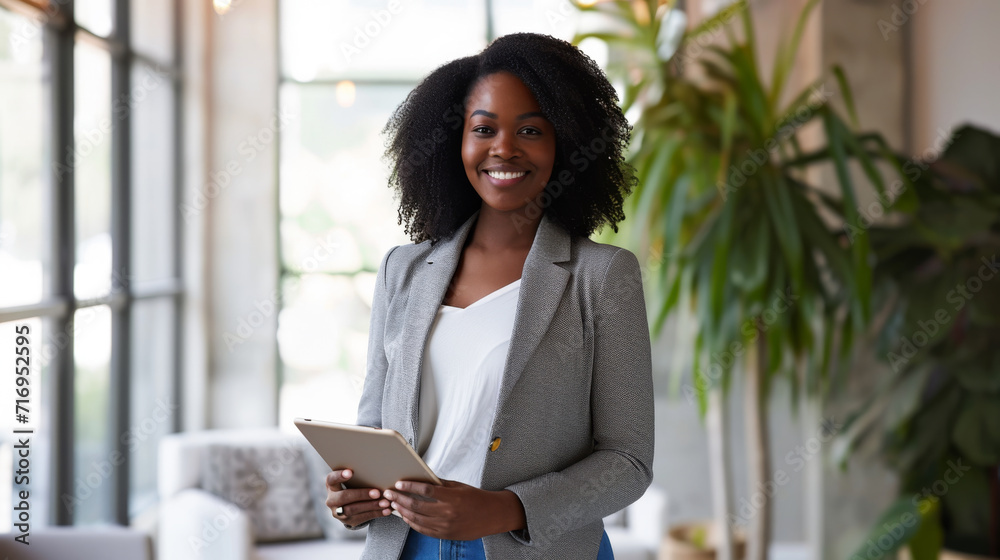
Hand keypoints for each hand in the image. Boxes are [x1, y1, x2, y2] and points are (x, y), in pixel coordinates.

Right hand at [325, 469, 391, 527]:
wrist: (350, 505)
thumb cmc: (354, 486)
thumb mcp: (352, 481)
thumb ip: (359, 477)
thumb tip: (378, 470)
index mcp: (331, 486)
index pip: (332, 479)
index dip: (339, 476)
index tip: (350, 472)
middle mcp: (332, 500)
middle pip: (344, 497)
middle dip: (361, 494)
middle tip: (377, 493)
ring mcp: (338, 512)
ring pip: (353, 510)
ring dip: (371, 506)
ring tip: (385, 503)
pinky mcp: (348, 521)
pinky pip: (362, 518)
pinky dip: (376, 513)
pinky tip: (386, 510)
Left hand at [383, 479, 526, 539]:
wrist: (492, 515)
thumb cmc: (476, 498)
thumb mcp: (459, 486)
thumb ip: (439, 484)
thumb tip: (421, 479)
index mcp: (452, 497)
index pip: (425, 490)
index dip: (410, 487)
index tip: (399, 484)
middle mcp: (448, 513)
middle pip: (417, 506)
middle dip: (400, 499)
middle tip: (390, 494)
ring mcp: (446, 526)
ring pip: (417, 519)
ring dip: (403, 512)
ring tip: (395, 505)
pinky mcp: (445, 535)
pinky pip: (424, 530)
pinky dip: (412, 523)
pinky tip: (406, 517)